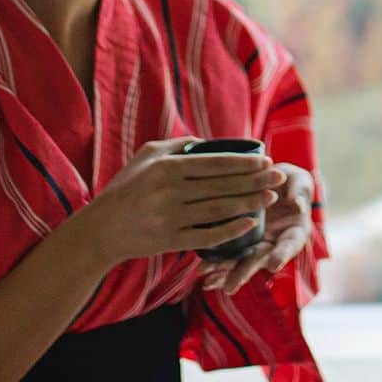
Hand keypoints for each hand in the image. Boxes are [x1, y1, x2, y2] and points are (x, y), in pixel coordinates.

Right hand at [75, 137, 286, 267]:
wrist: (101, 229)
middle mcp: (170, 191)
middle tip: (279, 177)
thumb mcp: (146, 157)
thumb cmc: (127, 188)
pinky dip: (230, 229)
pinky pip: (207, 235)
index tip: (266, 161)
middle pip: (222, 185)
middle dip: (255, 181)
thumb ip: (179, 146)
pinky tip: (250, 223)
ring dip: (249, 203)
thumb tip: (213, 142)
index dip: (243, 163)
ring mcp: (171, 217)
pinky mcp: (171, 240)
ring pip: (219, 209)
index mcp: (166, 167)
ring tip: (271, 197)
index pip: (214, 163)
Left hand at [200, 163, 315, 293]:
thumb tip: (298, 205)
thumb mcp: (300, 182)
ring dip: (223, 273)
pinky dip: (215, 263)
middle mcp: (275, 244)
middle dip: (243, 273)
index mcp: (294, 233)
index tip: (274, 264)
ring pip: (240, 261)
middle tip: (230, 287)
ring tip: (207, 283)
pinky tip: (201, 271)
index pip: (290, 246)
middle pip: (259, 261)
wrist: (274, 180)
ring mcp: (257, 244)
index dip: (282, 255)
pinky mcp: (239, 239)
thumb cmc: (291, 181)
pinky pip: (227, 252)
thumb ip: (300, 193)